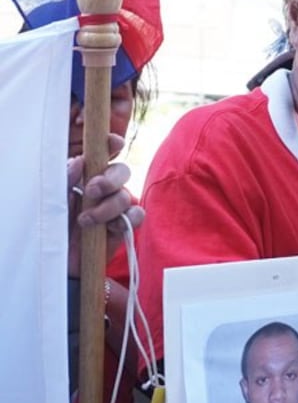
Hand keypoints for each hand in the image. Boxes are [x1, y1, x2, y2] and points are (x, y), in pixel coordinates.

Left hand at [67, 134, 144, 276]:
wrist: (60, 260)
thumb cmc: (54, 226)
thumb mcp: (54, 199)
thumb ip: (65, 178)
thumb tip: (81, 160)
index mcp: (86, 175)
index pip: (103, 153)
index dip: (112, 144)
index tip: (113, 142)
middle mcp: (104, 188)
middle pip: (122, 171)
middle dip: (110, 179)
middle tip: (91, 191)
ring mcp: (116, 206)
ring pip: (127, 195)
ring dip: (109, 206)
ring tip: (87, 220)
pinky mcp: (124, 225)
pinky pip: (138, 215)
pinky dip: (127, 219)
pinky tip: (111, 227)